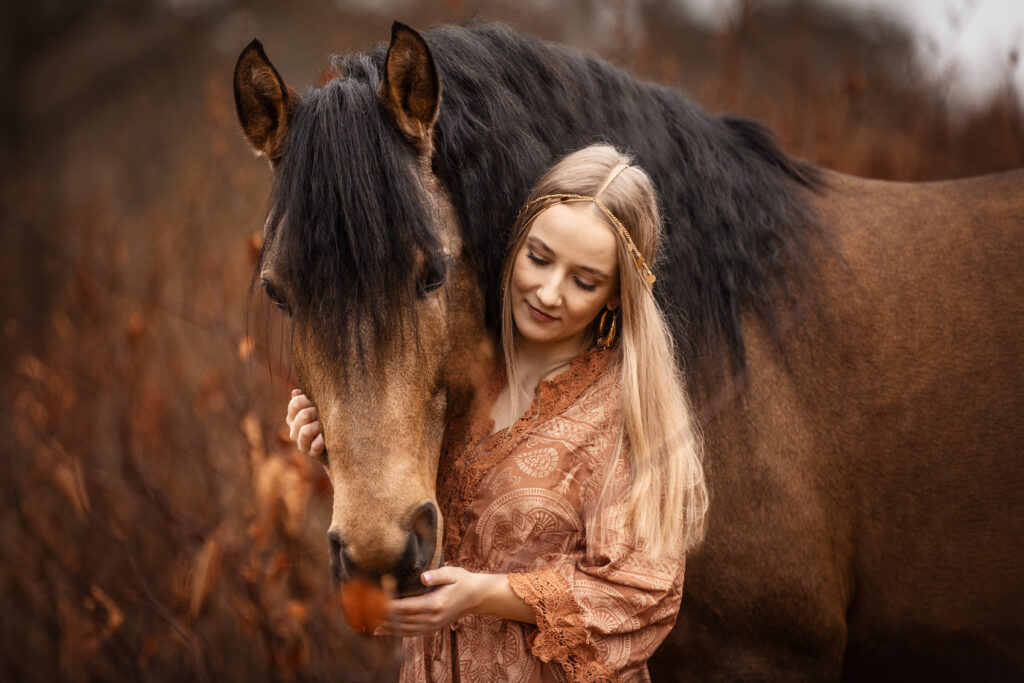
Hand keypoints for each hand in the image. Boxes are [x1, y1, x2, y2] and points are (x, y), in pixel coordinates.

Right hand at [285, 389, 324, 457]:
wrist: (340, 447)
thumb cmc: (329, 422)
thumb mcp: (320, 409)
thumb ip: (309, 399)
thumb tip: (295, 392)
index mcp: (293, 417)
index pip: (295, 404)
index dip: (308, 399)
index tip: (322, 399)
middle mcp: (294, 431)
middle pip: (302, 416)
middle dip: (317, 412)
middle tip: (328, 412)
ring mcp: (302, 444)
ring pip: (305, 431)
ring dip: (319, 426)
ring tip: (329, 425)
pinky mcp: (312, 454)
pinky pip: (315, 446)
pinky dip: (322, 440)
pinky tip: (329, 437)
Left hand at [375, 566, 490, 636]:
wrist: (476, 596)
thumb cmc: (463, 581)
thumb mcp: (452, 573)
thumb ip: (437, 575)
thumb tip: (422, 577)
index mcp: (435, 604)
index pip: (406, 607)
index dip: (389, 606)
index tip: (374, 602)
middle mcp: (432, 618)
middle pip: (402, 620)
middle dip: (383, 617)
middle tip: (365, 612)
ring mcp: (432, 625)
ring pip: (404, 629)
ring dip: (387, 627)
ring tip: (369, 624)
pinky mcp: (432, 628)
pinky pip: (410, 633)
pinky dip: (395, 632)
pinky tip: (383, 630)